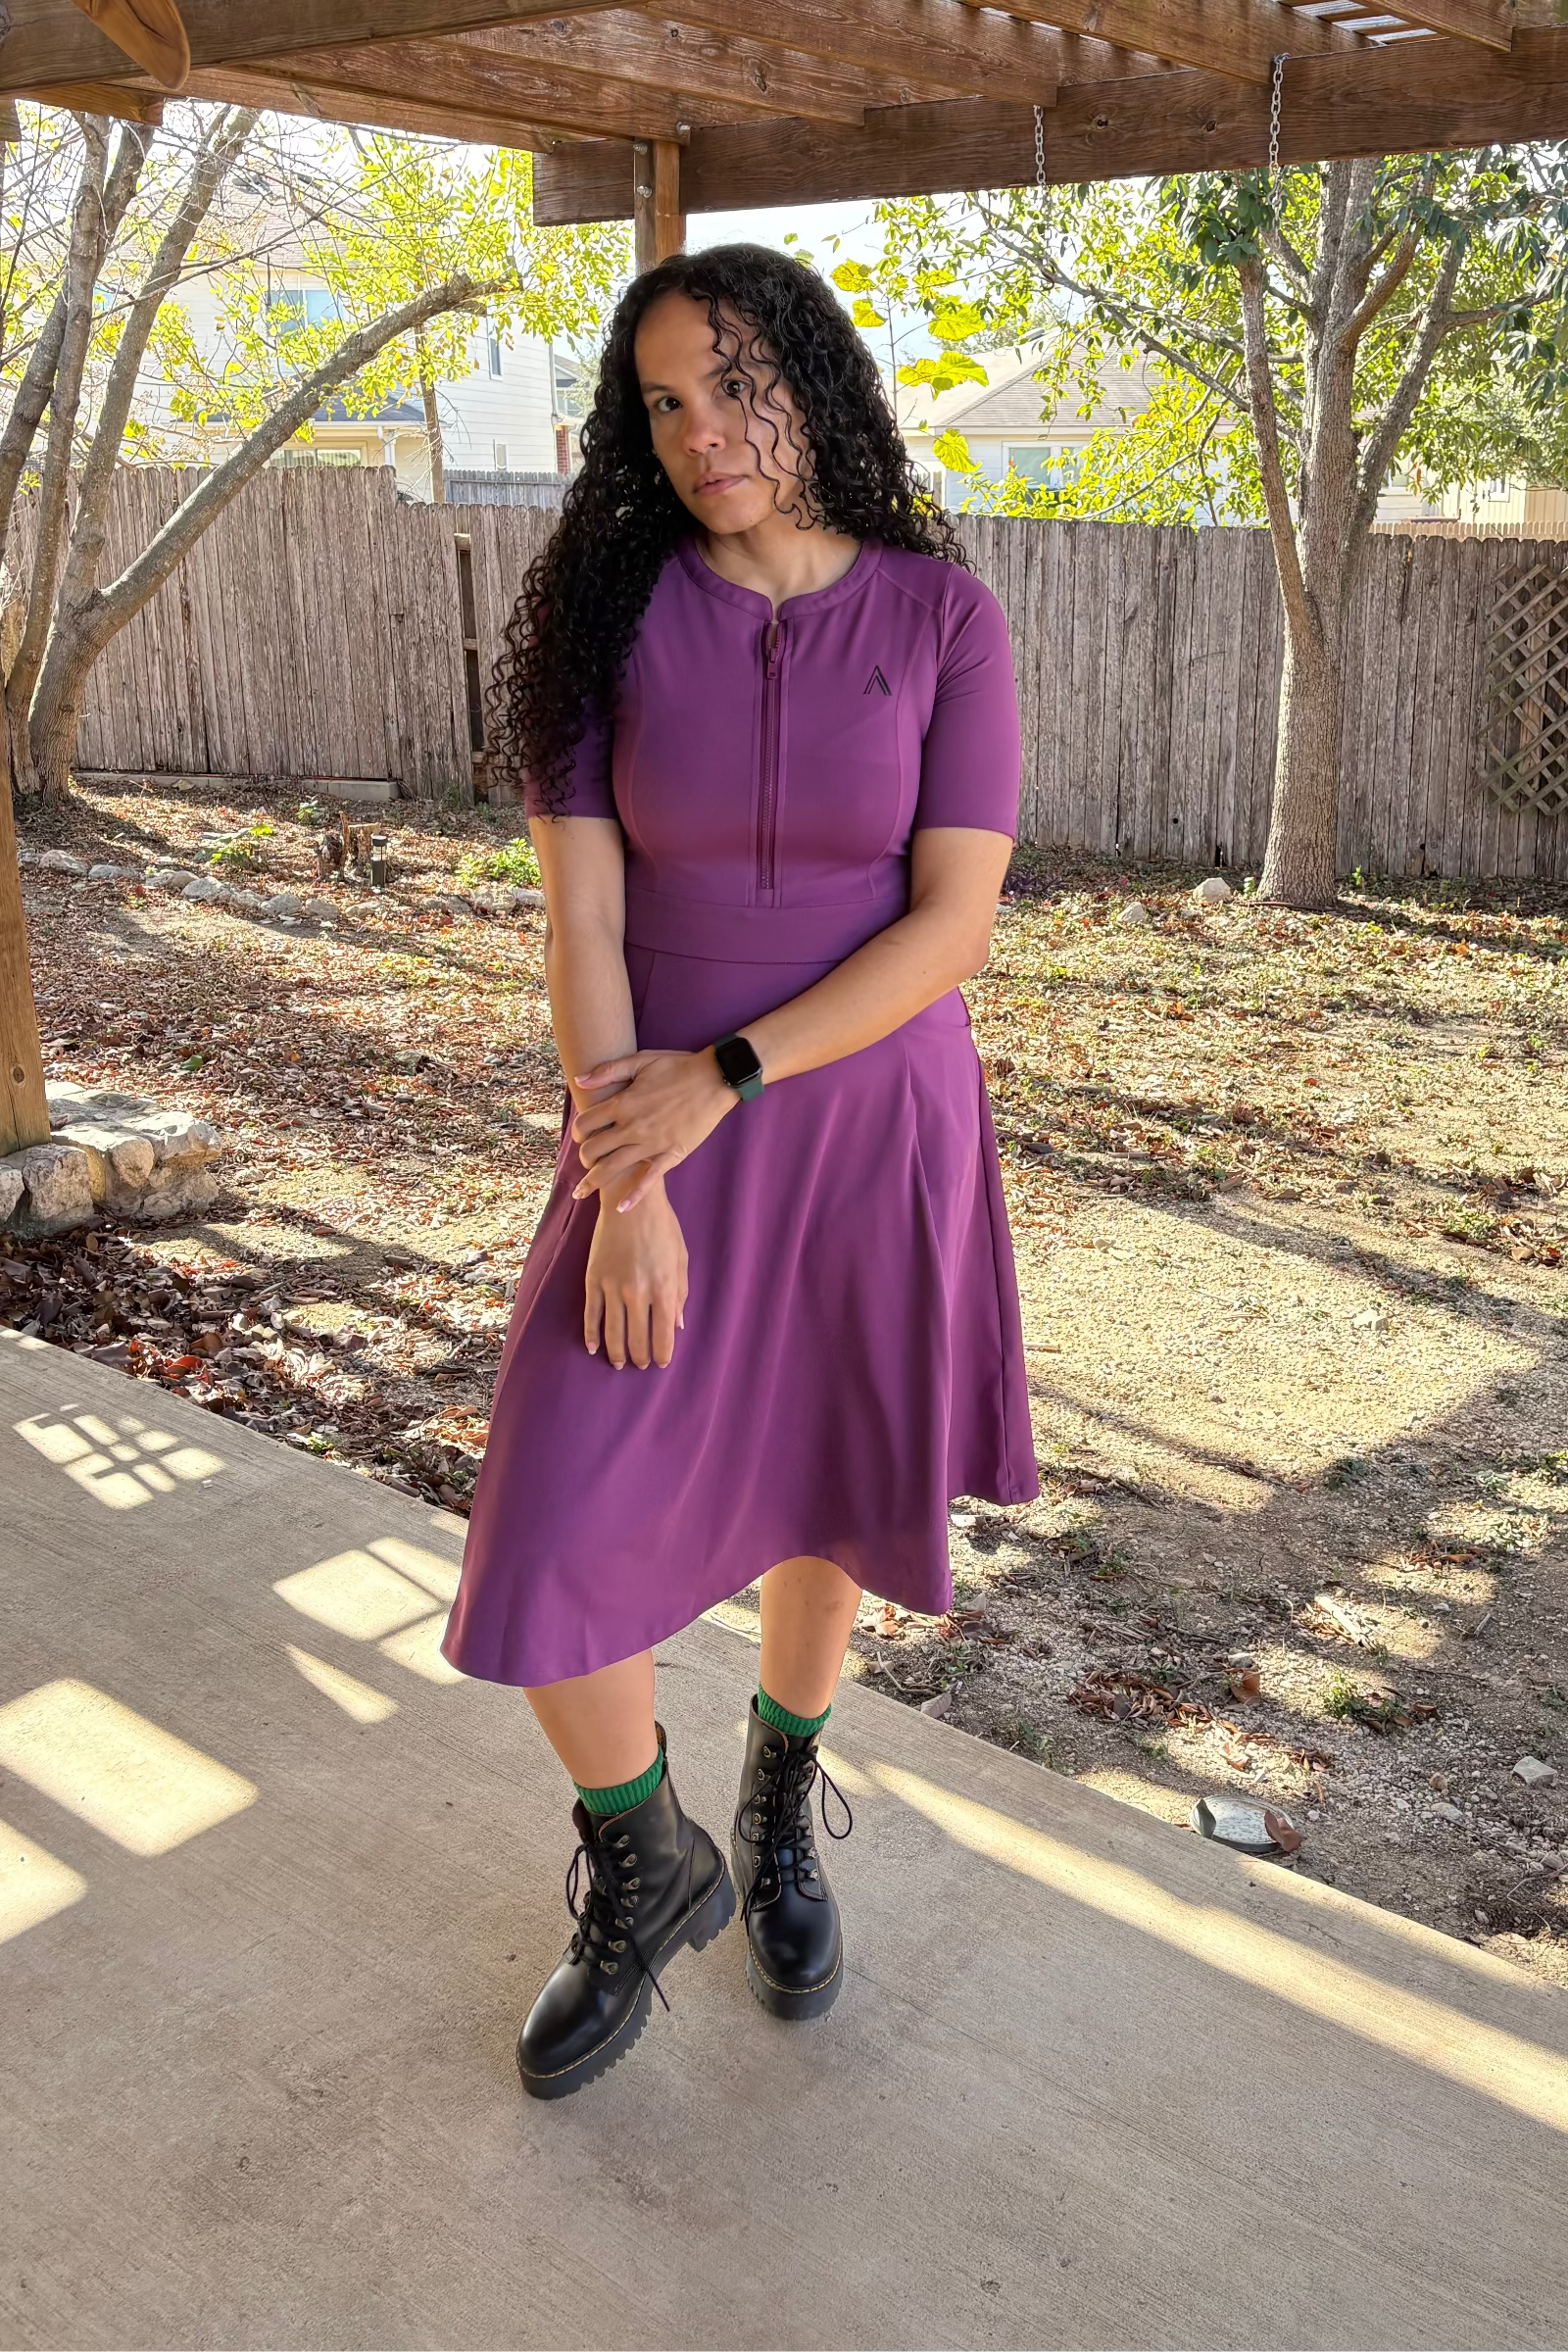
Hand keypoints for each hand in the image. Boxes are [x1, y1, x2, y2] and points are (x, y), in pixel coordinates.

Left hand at [571, 1047, 737, 1211]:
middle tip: (586, 1160)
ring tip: (581, 1192)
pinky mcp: (671, 1154)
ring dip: (594, 1182)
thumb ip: (608, 1070)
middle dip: (584, 1158)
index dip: (577, 1132)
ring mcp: (651, 1143)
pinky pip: (649, 1179)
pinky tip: (621, 1208)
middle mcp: (633, 1126)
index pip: (585, 1124)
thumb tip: (579, 1080)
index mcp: (623, 1103)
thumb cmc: (678, 1067)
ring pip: (613, 1168)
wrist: (715, 1079)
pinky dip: (634, 1196)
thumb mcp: (641, 1060)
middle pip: (594, 1150)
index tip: (579, 1136)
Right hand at [584, 1180, 688, 1367]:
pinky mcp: (593, 1279)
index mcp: (663, 1288)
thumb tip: (677, 1326)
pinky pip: (591, 1314)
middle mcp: (638, 1292)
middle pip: (637, 1339)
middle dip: (640, 1357)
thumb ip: (680, 1294)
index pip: (663, 1335)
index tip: (661, 1363)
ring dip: (616, 1353)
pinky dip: (591, 1334)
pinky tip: (593, 1347)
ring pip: (613, 1332)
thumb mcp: (680, 1259)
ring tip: (619, 1363)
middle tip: (640, 1365)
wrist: (629, 1200)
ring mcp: (612, 1286)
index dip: (662, 1354)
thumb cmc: (662, 1227)